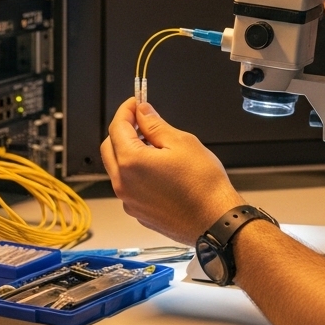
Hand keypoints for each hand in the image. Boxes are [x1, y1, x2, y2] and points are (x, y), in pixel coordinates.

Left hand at [100, 98, 244, 244]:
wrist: (215, 220)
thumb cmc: (203, 185)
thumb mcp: (182, 142)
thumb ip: (155, 125)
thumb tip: (143, 113)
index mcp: (131, 162)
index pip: (117, 127)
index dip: (126, 110)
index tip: (135, 103)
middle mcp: (123, 183)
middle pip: (109, 147)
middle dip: (122, 131)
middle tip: (142, 121)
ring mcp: (129, 201)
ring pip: (117, 168)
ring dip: (127, 152)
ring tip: (154, 146)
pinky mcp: (138, 212)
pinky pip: (128, 186)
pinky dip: (135, 173)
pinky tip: (157, 169)